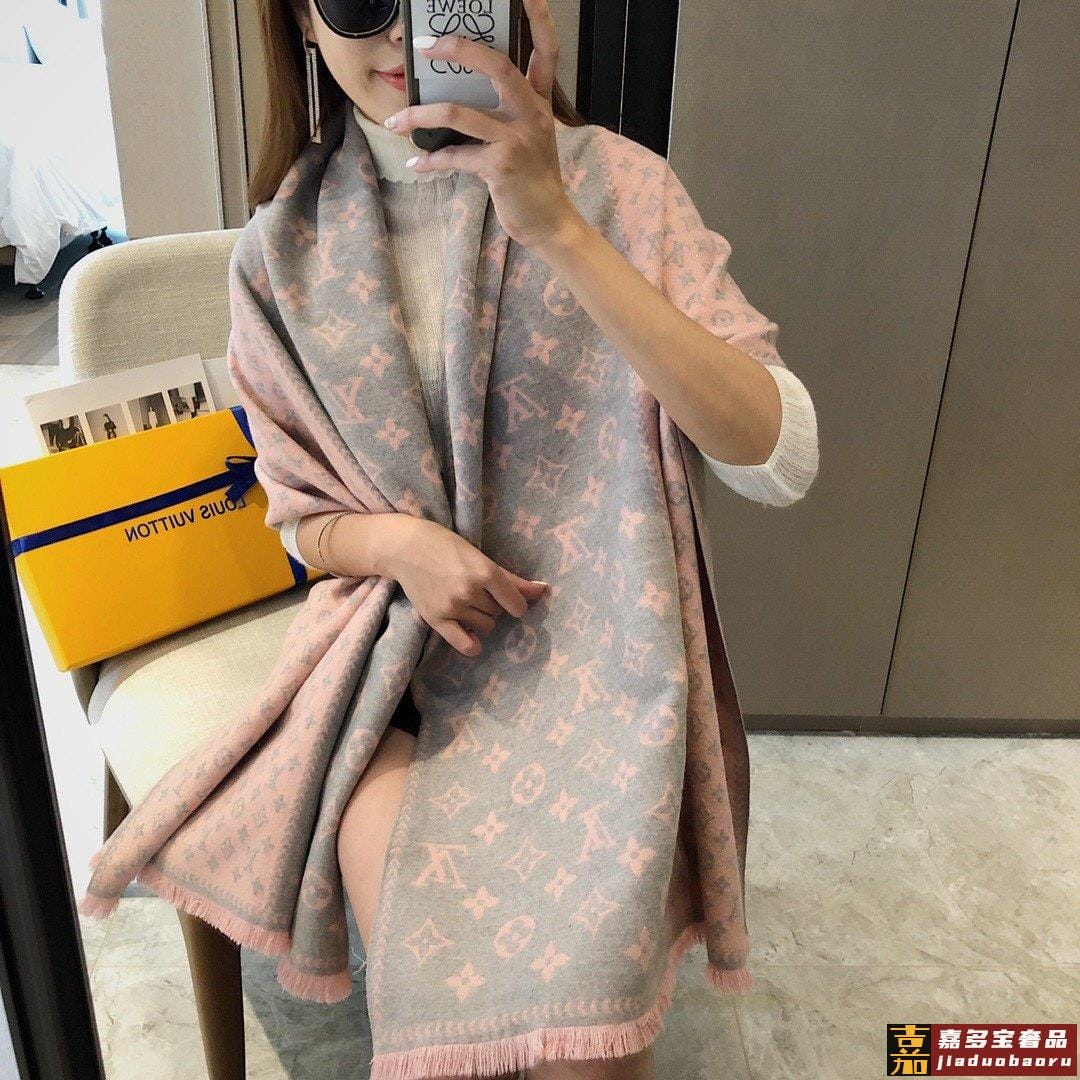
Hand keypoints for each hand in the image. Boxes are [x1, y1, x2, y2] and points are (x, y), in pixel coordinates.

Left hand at [382, 0, 583, 249]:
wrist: (548, 221)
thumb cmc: (532, 178)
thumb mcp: (529, 136)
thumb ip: (506, 111)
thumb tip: (457, 95)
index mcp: (540, 102)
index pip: (546, 51)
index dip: (538, 17)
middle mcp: (531, 114)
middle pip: (497, 66)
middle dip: (458, 50)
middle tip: (425, 46)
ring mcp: (516, 140)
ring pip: (458, 113)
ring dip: (419, 117)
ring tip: (394, 121)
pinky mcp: (499, 167)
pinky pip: (454, 155)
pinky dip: (430, 159)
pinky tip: (415, 163)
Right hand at [384, 517, 547, 657]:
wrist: (405, 548)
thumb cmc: (447, 547)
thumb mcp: (481, 557)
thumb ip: (512, 579)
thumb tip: (543, 590)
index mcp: (486, 572)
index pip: (516, 604)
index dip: (516, 604)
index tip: (508, 599)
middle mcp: (471, 591)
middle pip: (499, 614)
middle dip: (493, 605)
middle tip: (475, 590)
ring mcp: (453, 607)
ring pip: (485, 627)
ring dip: (480, 618)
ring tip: (465, 602)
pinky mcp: (436, 619)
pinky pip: (465, 644)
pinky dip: (473, 644)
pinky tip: (471, 634)